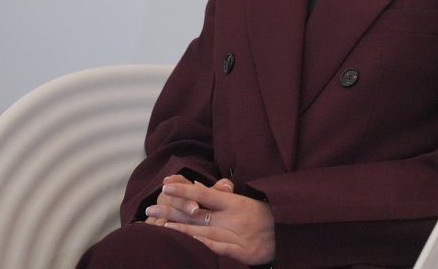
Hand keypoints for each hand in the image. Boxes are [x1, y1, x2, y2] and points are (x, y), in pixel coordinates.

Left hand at [147, 179, 274, 264]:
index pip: (205, 193)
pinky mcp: (241, 252)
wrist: (287, 236)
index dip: (184, 189)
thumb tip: (196, 186)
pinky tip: (187, 242)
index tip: (165, 184)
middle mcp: (233, 217)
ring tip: (161, 224)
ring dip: (181, 228)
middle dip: (172, 209)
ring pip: (204, 230)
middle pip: (198, 212)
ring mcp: (236, 235)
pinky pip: (218, 249)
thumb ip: (219, 195)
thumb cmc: (262, 216)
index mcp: (234, 202)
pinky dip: (201, 245)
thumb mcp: (242, 202)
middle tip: (150, 207)